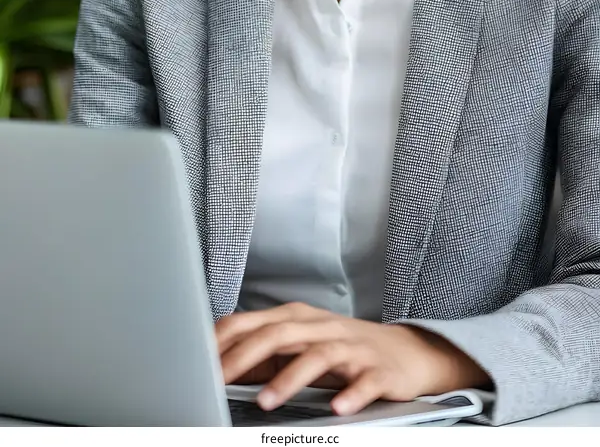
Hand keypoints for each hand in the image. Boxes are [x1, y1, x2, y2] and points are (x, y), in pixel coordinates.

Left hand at [216, 302, 490, 414]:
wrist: (406, 352)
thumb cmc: (343, 348)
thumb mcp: (301, 343)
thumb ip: (263, 351)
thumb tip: (218, 365)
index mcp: (299, 318)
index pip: (253, 322)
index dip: (224, 340)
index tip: (196, 360)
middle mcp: (323, 327)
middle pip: (280, 335)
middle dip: (246, 357)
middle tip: (218, 380)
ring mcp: (352, 348)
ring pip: (318, 356)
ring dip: (289, 379)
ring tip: (265, 402)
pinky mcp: (378, 370)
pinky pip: (364, 382)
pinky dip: (350, 394)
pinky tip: (336, 408)